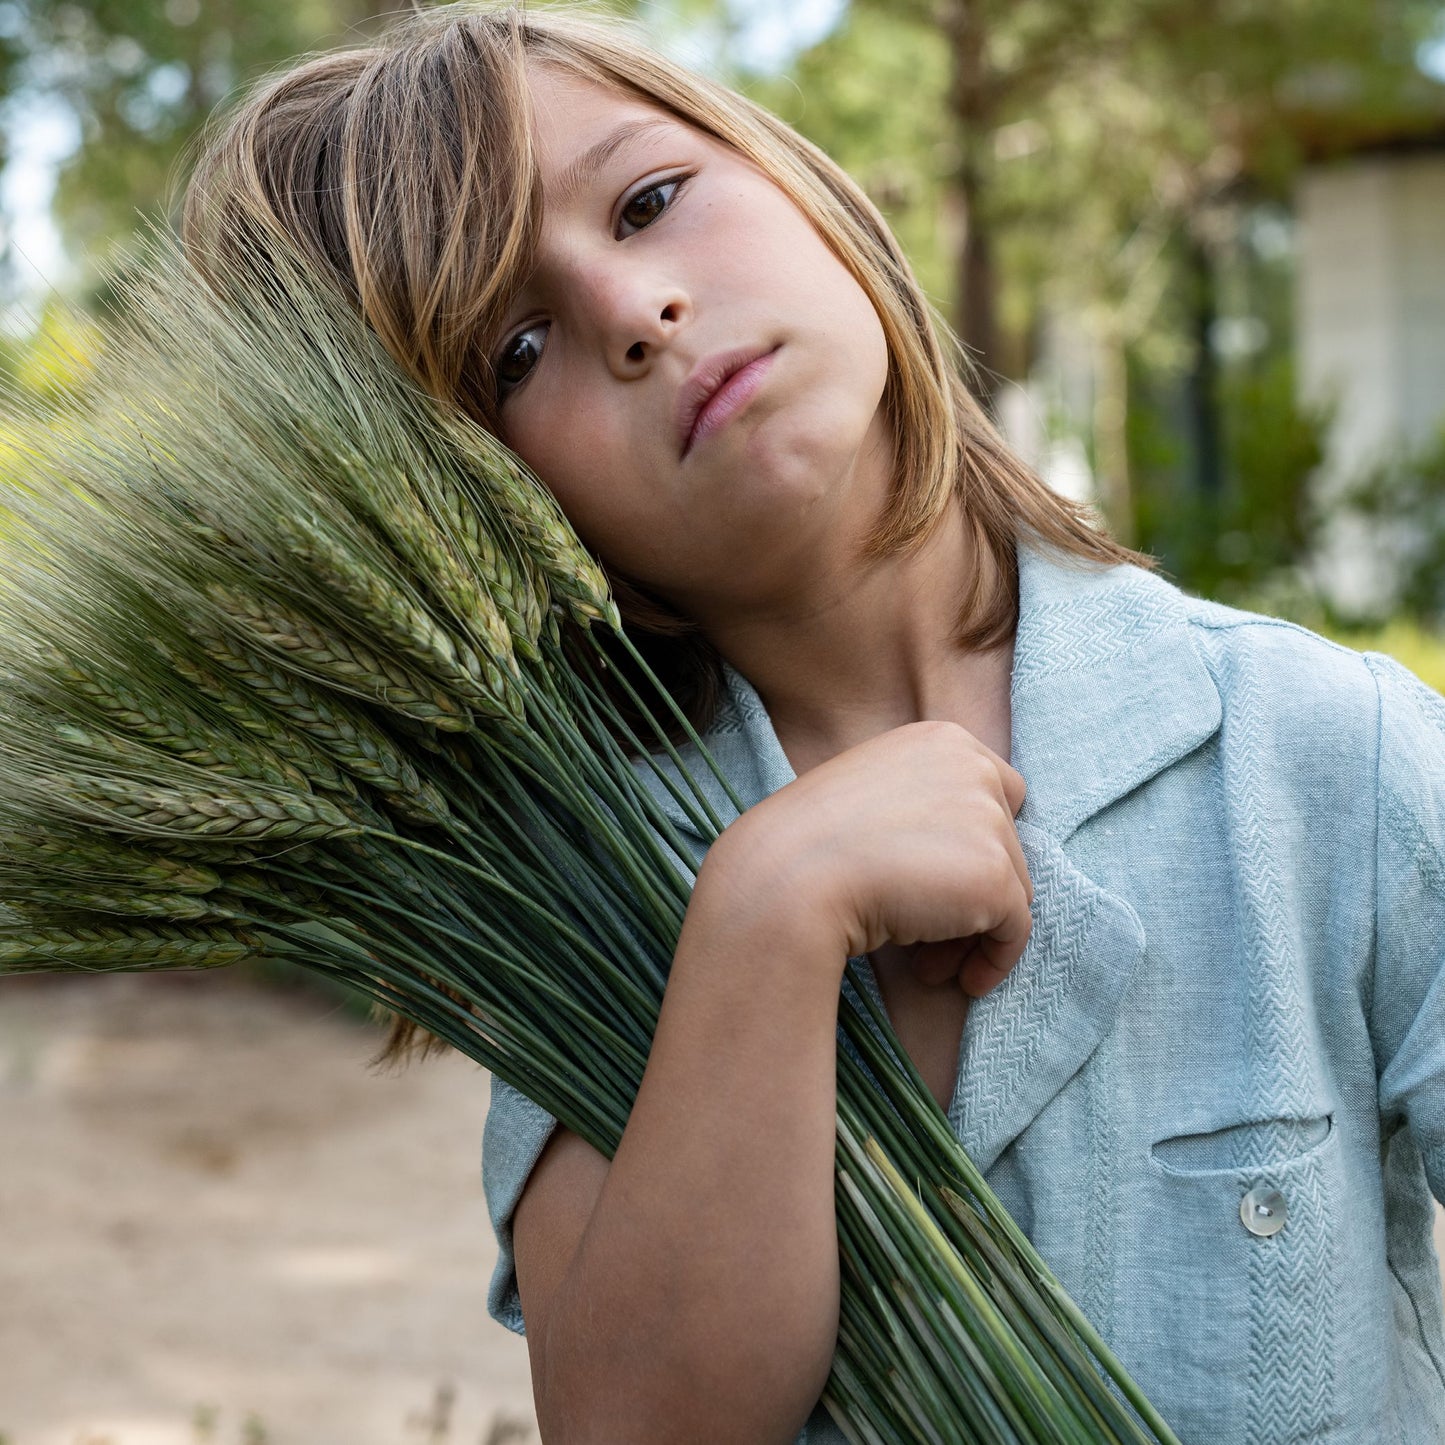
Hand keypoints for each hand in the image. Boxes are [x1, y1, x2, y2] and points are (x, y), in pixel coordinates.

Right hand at [702, 720, 1032, 993]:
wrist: (790, 876)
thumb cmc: (810, 843)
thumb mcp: (870, 797)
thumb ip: (920, 806)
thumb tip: (955, 857)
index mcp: (941, 740)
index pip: (995, 790)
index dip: (973, 841)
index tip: (940, 880)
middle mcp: (974, 768)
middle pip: (1006, 842)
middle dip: (970, 892)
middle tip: (929, 937)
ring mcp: (989, 820)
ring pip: (1012, 888)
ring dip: (973, 930)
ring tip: (927, 964)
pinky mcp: (996, 875)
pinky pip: (1015, 931)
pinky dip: (994, 961)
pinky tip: (960, 981)